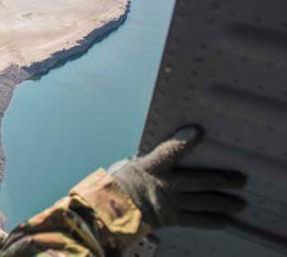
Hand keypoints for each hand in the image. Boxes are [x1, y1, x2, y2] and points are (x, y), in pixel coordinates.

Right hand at [109, 126, 246, 228]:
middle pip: (198, 181)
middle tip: (241, 179)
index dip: (184, 141)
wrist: (110, 212)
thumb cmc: (119, 187)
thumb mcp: (132, 166)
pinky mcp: (171, 218)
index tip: (198, 132)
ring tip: (240, 203)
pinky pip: (196, 220)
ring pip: (202, 201)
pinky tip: (226, 220)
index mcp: (151, 168)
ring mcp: (169, 203)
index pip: (169, 151)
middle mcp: (164, 185)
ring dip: (224, 202)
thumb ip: (153, 160)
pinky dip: (212, 221)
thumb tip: (170, 150)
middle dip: (222, 180)